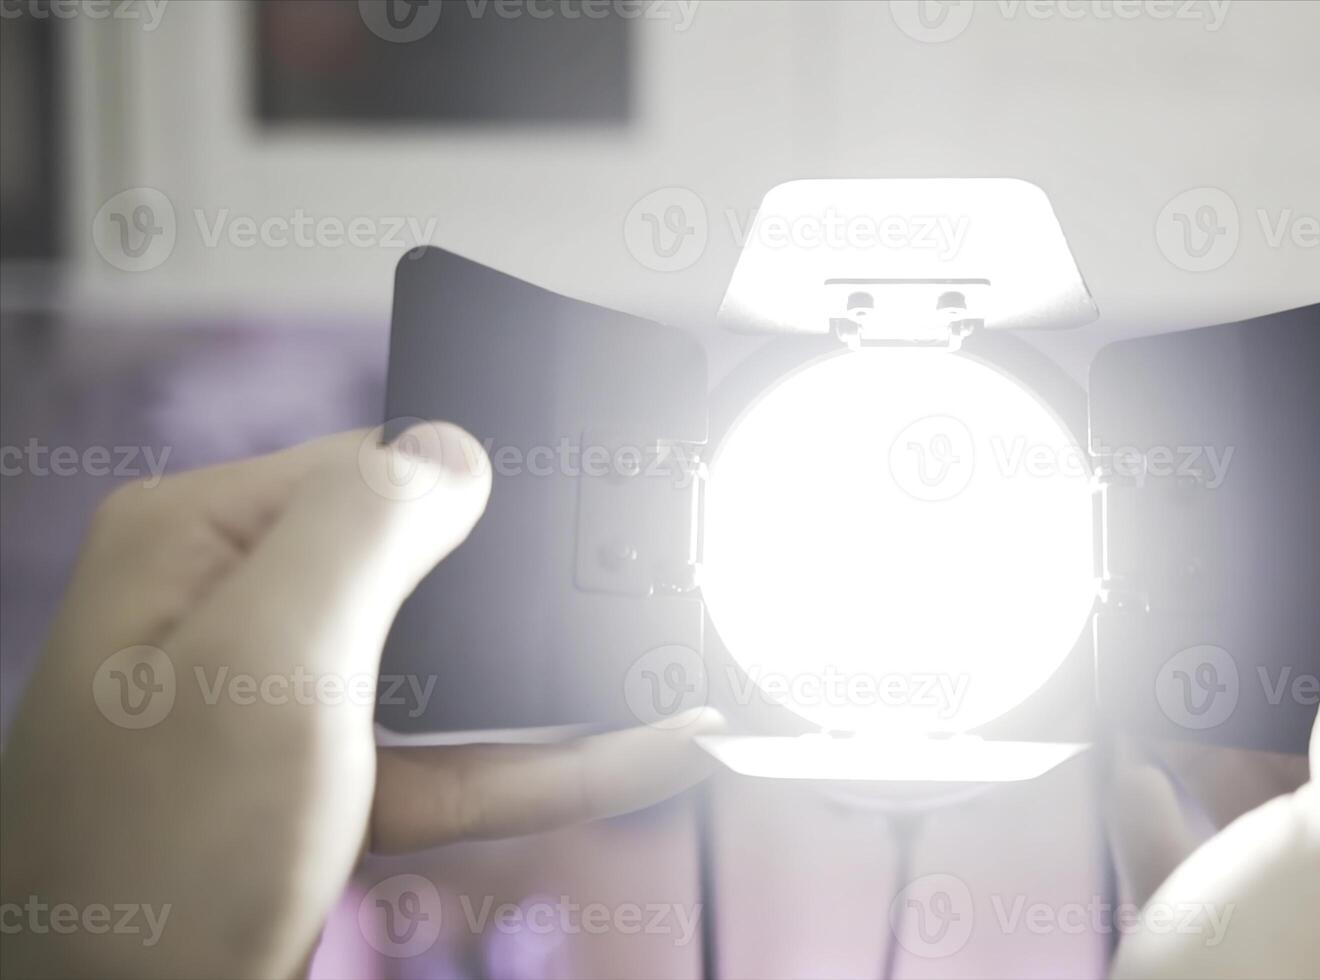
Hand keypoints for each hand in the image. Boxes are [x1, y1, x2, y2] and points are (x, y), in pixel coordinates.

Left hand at [0, 424, 723, 977]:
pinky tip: (640, 758)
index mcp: (193, 542)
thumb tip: (458, 445)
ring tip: (669, 684)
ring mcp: (276, 703)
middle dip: (528, 597)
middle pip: (421, 567)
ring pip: (451, 670)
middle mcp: (228, 607)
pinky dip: (545, 767)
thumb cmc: (155, 866)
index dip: (470, 498)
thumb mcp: (269, 662)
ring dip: (556, 689)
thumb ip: (364, 531)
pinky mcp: (319, 786)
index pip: (369, 466)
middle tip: (644, 597)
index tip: (576, 519)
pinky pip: (454, 758)